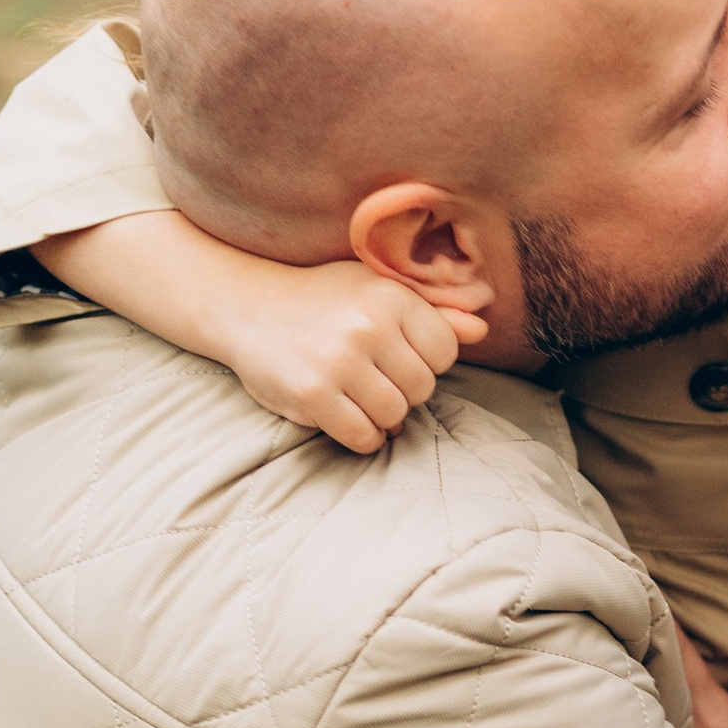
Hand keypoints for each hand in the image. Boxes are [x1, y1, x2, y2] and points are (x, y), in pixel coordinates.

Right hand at [209, 259, 490, 453]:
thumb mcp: (375, 290)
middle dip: (404, 389)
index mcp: (390, 297)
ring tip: (360, 396)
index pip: (445, 351)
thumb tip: (481, 329)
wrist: (246, 307)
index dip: (425, 359)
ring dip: (383, 415)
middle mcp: (368, 327)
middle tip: (375, 377)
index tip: (397, 355)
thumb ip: (432, 311)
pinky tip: (347, 416)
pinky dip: (363, 436)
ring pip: (396, 415)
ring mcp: (339, 363)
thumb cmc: (321, 299)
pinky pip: (364, 437)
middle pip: (423, 387)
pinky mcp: (313, 396)